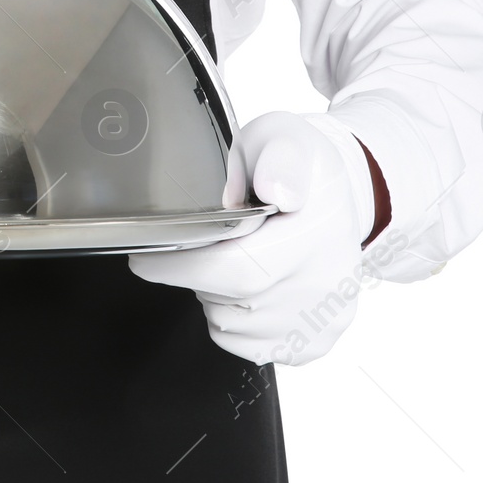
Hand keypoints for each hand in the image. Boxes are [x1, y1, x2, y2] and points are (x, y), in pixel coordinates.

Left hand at [129, 111, 374, 365]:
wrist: (335, 200)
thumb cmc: (300, 169)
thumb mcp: (283, 136)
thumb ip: (276, 155)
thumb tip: (277, 190)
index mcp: (319, 232)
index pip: (240, 268)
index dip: (183, 267)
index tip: (147, 256)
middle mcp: (327, 284)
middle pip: (231, 301)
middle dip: (194, 275)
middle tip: (193, 245)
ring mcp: (323, 319)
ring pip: (231, 326)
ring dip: (214, 296)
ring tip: (235, 255)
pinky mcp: (313, 343)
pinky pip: (245, 346)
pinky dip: (232, 319)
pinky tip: (249, 284)